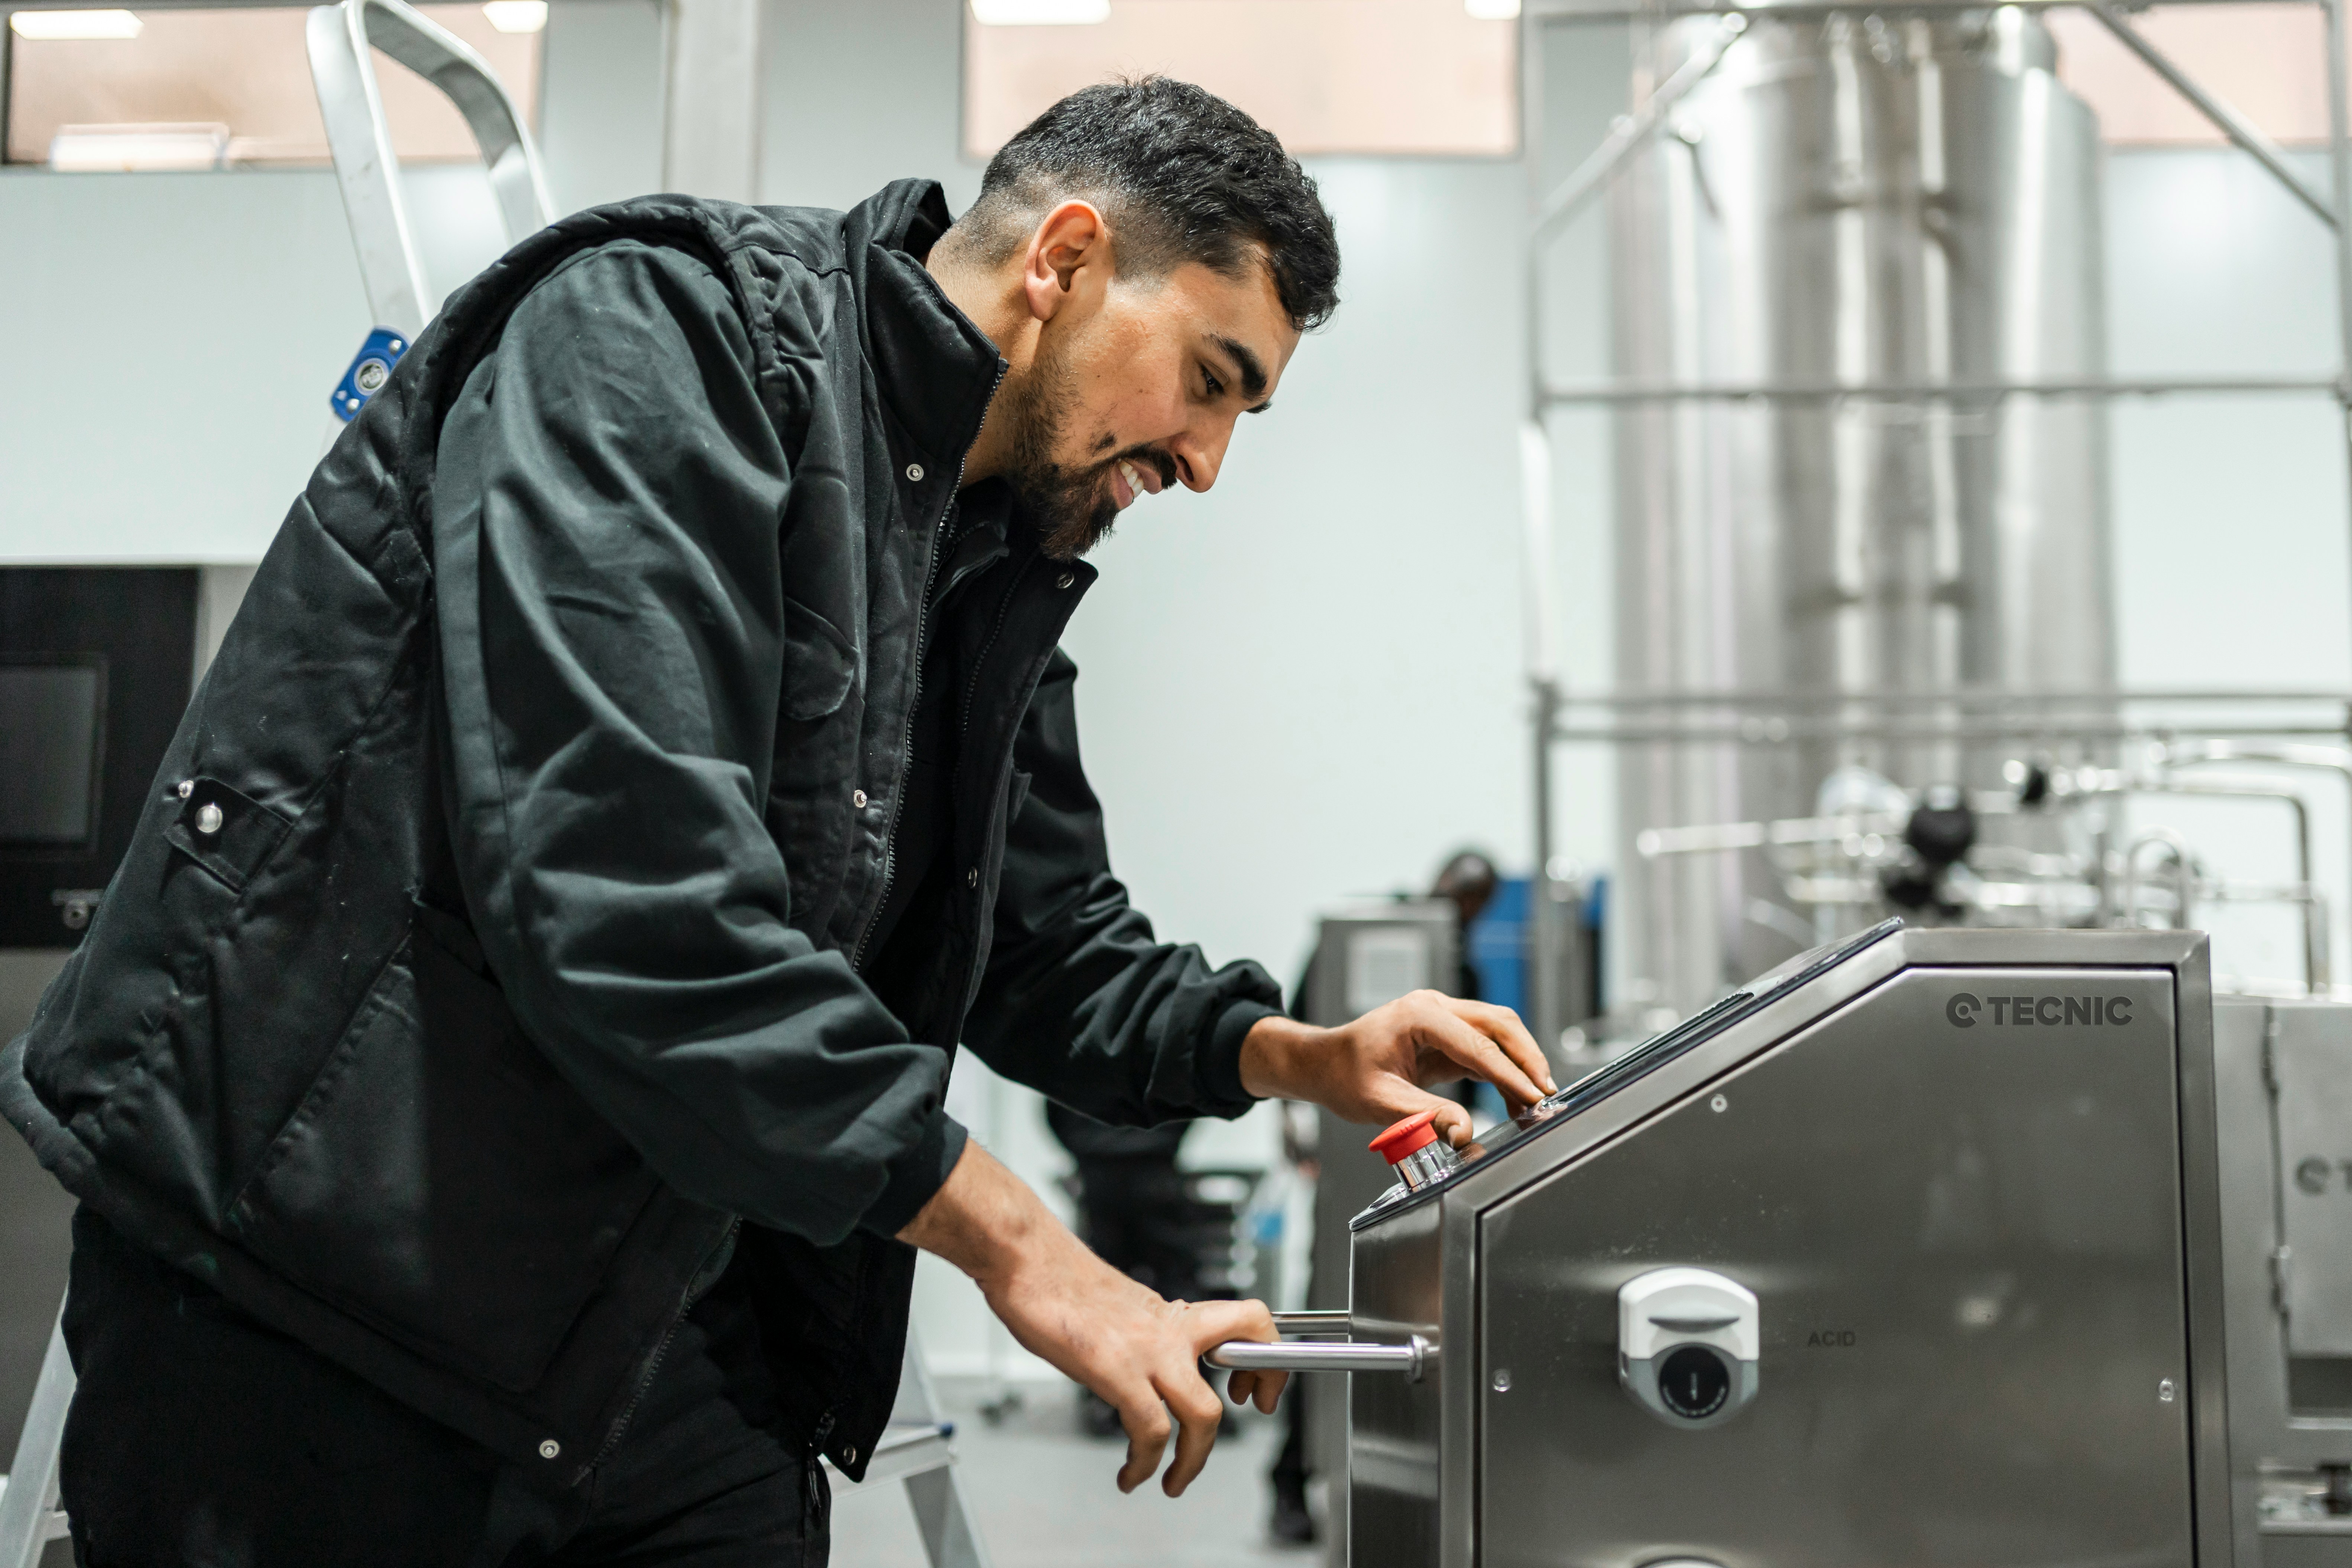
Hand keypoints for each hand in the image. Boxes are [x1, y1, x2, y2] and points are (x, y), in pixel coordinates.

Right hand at [899, 1141, 1285, 1494]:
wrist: (1026, 1260)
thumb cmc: (1060, 1283)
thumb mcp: (1121, 1309)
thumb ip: (1145, 1335)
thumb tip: (1150, 1364)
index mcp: (1172, 1315)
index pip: (1248, 1318)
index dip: (1267, 1354)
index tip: (1256, 1387)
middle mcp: (1169, 1329)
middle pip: (1245, 1354)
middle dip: (1266, 1388)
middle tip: (1243, 1421)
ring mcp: (1147, 1349)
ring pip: (1204, 1414)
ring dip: (1195, 1460)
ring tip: (1175, 1482)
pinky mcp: (1117, 1369)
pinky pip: (1151, 1431)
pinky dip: (1145, 1464)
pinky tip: (1131, 1474)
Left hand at [1237, 992, 1557, 1146]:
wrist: (1326, 1063)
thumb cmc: (1344, 1075)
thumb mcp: (1380, 1101)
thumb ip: (1423, 1116)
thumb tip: (1464, 1132)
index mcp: (1418, 1016)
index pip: (1478, 1044)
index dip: (1510, 1074)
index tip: (1535, 1098)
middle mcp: (1435, 1008)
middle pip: (1499, 1025)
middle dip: (1528, 1059)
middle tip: (1547, 1096)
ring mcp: (1443, 1018)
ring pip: (1498, 1033)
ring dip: (1521, 1063)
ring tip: (1536, 1102)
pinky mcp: (1447, 1036)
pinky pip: (1485, 1049)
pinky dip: (1504, 1071)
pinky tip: (1514, 1099)